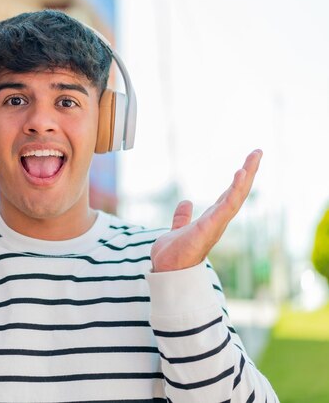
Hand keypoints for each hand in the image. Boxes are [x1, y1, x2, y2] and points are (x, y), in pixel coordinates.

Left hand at [150, 149, 261, 271]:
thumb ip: (182, 218)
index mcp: (211, 220)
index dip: (238, 180)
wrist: (167, 272)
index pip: (228, 195)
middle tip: (258, 152)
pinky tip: (240, 175)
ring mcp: (215, 225)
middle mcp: (217, 222)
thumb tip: (186, 203)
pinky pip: (225, 208)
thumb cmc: (174, 255)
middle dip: (249, 172)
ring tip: (252, 160)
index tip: (247, 163)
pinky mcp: (208, 229)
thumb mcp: (178, 230)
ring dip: (245, 179)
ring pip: (235, 198)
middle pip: (237, 193)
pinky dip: (234, 192)